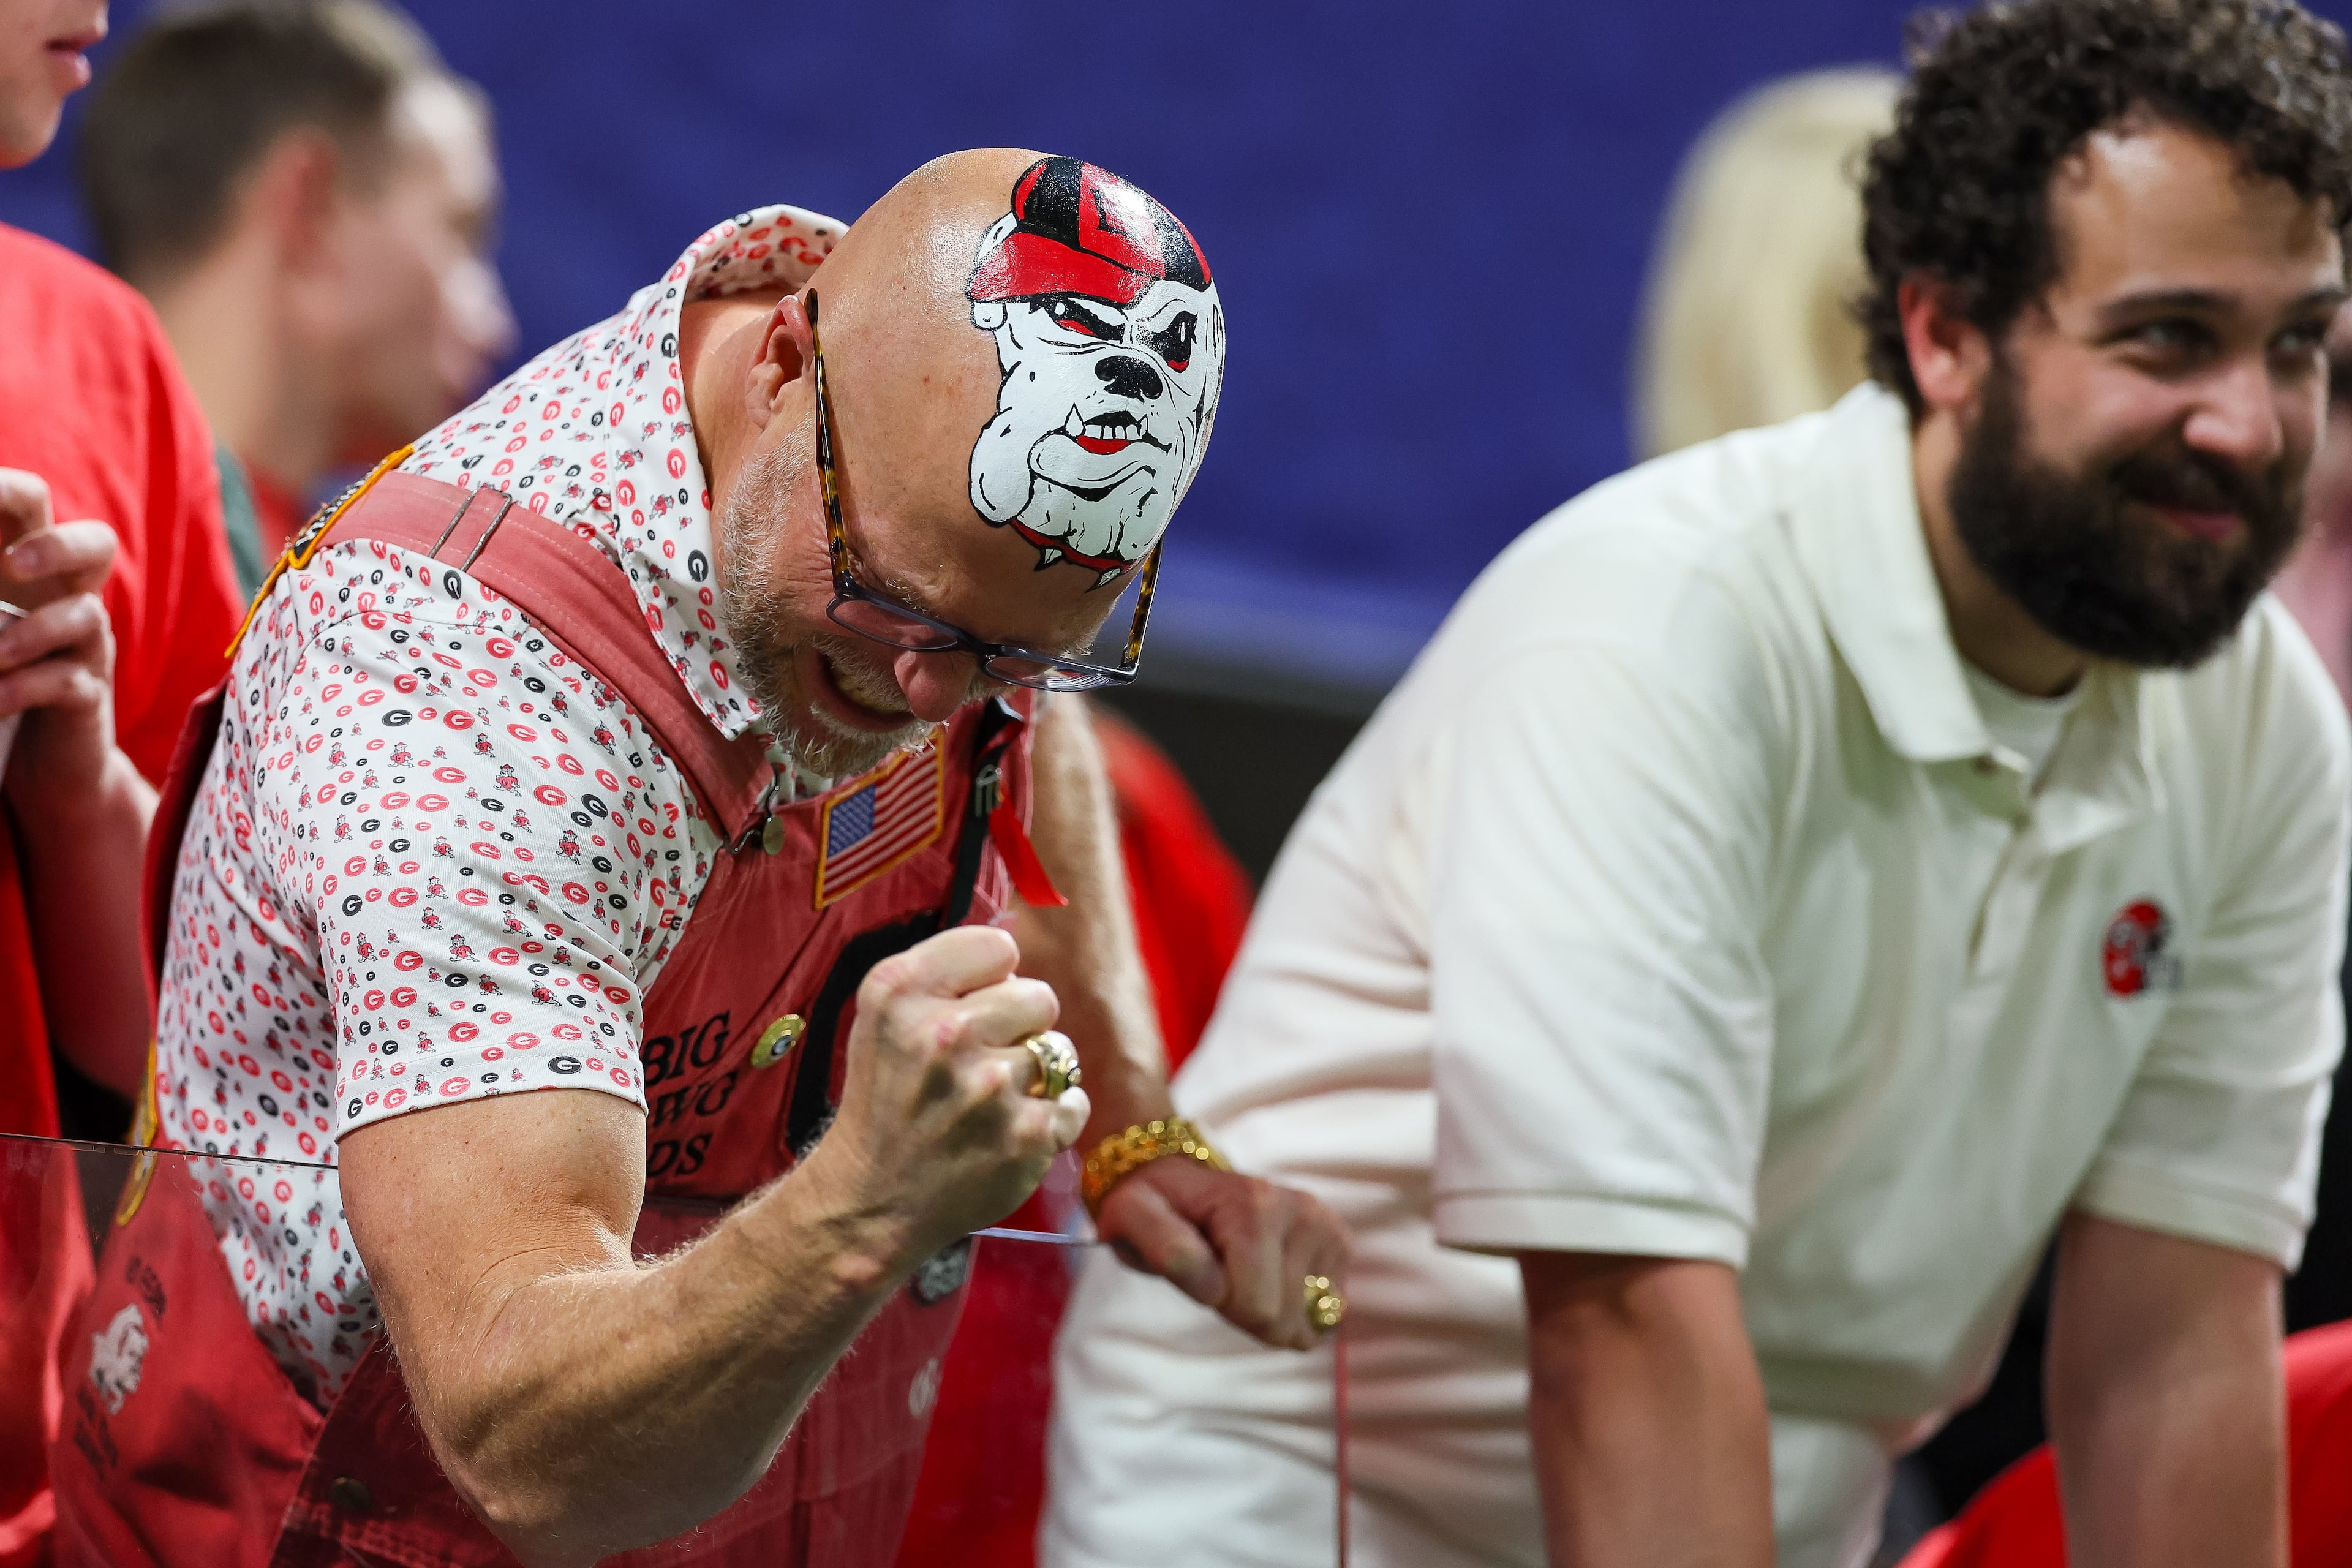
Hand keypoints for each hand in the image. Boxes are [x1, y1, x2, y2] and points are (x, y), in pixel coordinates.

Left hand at [0, 469, 122, 813]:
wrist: (43, 760)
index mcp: (33, 565)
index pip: (29, 502)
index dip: (3, 486)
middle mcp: (68, 597)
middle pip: (96, 544)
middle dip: (57, 546)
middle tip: (14, 565)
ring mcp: (85, 648)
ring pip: (87, 617)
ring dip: (31, 633)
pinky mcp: (86, 697)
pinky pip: (68, 682)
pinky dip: (22, 689)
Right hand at [820, 924, 1091, 1267]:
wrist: (871, 1201)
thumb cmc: (886, 1099)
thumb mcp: (885, 1016)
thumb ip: (945, 970)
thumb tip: (1014, 952)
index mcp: (901, 991)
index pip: (999, 948)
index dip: (990, 980)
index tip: (969, 1008)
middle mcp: (943, 1033)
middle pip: (1038, 995)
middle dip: (1018, 1028)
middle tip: (979, 1064)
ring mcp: (989, 1089)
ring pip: (1058, 1052)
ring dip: (1034, 1077)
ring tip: (988, 1104)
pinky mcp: (1025, 1137)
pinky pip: (1074, 1102)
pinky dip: (1053, 1118)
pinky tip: (1010, 1132)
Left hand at [1095, 1154, 1350, 1350]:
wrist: (1179, 1182)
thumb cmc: (1153, 1206)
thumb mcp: (1131, 1219)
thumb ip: (1165, 1250)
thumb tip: (1214, 1289)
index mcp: (1255, 1207)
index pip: (1257, 1309)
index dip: (1220, 1304)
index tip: (1201, 1270)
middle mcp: (1302, 1210)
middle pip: (1285, 1320)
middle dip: (1246, 1310)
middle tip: (1220, 1269)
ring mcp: (1325, 1223)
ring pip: (1311, 1320)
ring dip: (1271, 1308)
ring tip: (1242, 1268)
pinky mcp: (1337, 1239)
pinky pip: (1328, 1310)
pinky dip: (1297, 1307)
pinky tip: (1270, 1275)